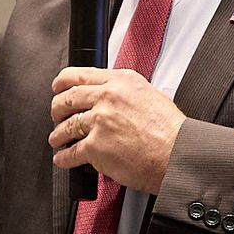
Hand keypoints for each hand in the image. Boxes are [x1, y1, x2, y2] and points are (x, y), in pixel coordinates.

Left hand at [48, 67, 185, 193]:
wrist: (176, 155)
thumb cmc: (170, 131)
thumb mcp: (149, 95)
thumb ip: (124, 91)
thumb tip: (108, 95)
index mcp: (121, 81)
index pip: (79, 75)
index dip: (62, 82)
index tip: (58, 87)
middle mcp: (108, 98)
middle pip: (67, 99)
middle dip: (56, 109)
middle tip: (57, 115)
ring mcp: (99, 122)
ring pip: (65, 126)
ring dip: (58, 135)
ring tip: (58, 140)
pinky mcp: (95, 147)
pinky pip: (70, 152)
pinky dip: (64, 158)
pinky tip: (64, 159)